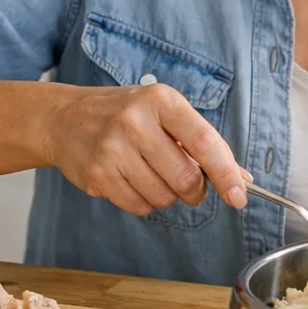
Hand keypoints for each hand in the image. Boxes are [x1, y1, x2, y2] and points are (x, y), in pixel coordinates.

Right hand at [41, 83, 248, 216]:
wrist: (65, 119)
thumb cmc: (128, 116)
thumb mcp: (166, 113)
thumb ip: (203, 143)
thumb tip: (242, 179)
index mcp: (161, 101)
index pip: (203, 141)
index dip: (226, 173)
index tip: (239, 196)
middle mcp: (135, 122)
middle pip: (185, 178)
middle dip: (195, 190)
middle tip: (190, 184)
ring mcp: (112, 149)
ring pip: (164, 197)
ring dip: (168, 195)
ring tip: (152, 173)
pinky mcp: (96, 175)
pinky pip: (139, 207)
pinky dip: (145, 202)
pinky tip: (132, 180)